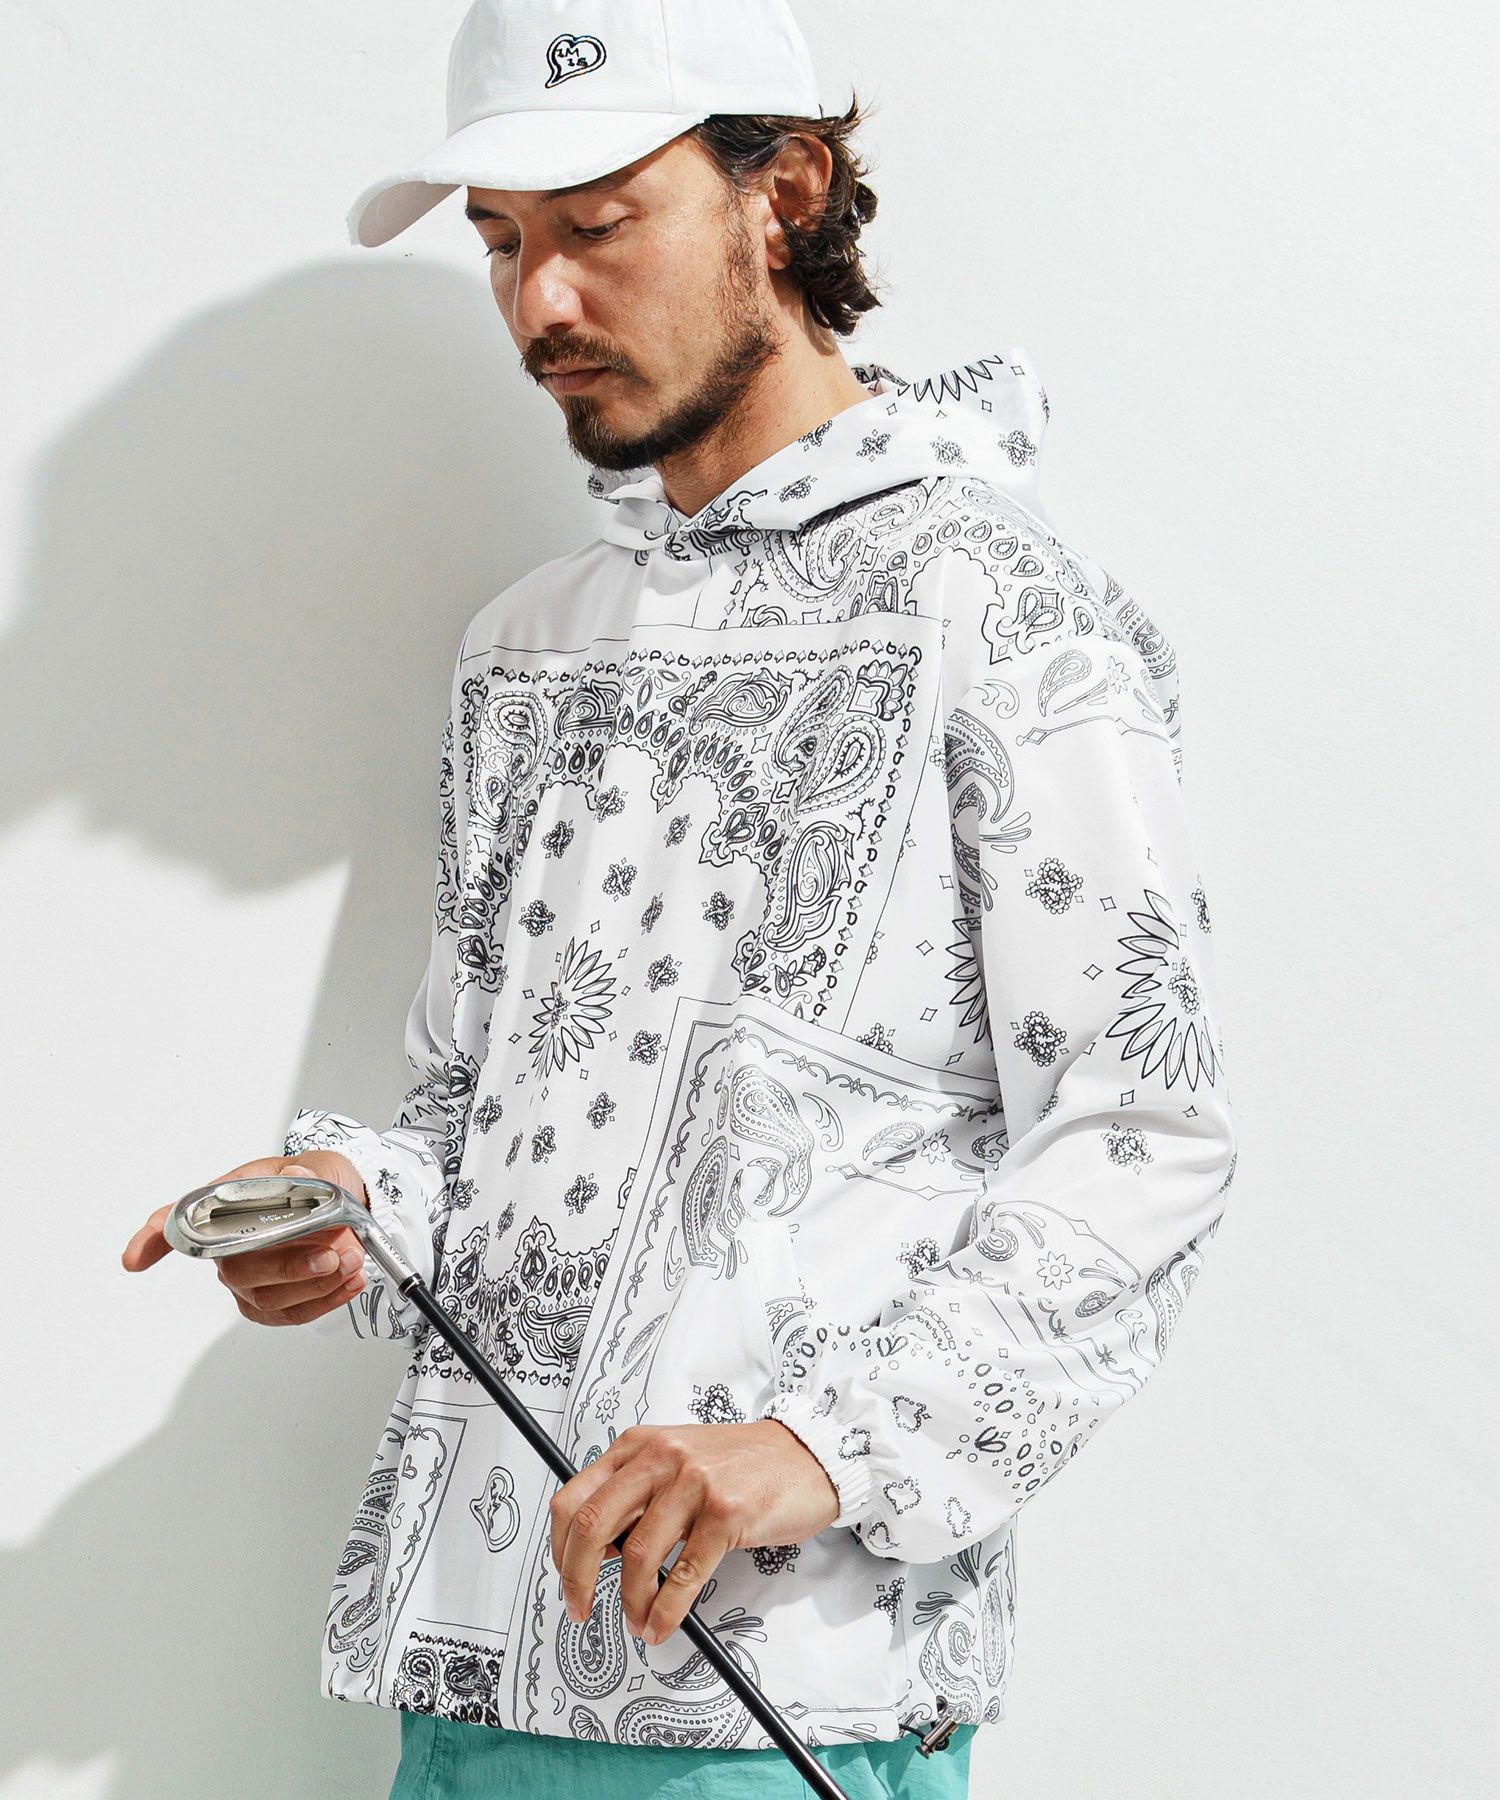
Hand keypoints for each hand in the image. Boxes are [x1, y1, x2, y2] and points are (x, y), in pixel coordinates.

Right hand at [120, 1154, 370, 1326]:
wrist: (348, 1202)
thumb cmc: (320, 1182)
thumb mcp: (321, 1167)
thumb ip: (312, 1174)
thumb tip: (300, 1178)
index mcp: (229, 1202)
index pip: (178, 1221)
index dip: (153, 1239)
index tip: (133, 1259)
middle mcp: (228, 1244)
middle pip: (235, 1268)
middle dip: (288, 1267)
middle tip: (334, 1253)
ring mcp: (246, 1278)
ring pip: (265, 1297)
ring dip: (316, 1284)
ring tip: (353, 1261)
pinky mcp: (269, 1303)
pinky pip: (289, 1314)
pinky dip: (325, 1300)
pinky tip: (349, 1281)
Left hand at [549, 1418, 839, 1646]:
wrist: (803, 1456)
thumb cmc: (738, 1465)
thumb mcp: (675, 1462)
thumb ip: (635, 1494)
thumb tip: (594, 1549)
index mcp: (639, 1445)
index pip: (574, 1497)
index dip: (559, 1547)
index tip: (565, 1575)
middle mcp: (660, 1457)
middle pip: (591, 1525)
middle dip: (576, 1578)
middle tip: (579, 1608)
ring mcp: (694, 1483)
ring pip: (637, 1556)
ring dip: (630, 1602)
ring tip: (638, 1621)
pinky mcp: (726, 1513)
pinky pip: (683, 1575)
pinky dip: (666, 1611)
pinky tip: (662, 1623)